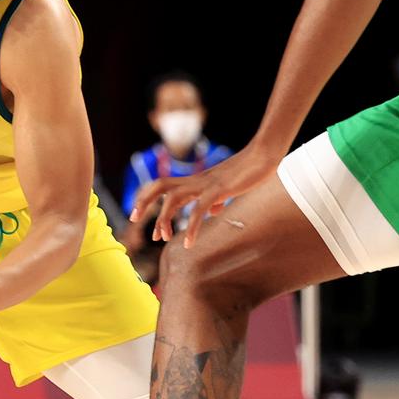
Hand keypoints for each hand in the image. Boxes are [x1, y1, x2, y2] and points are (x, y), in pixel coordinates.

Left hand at [129, 143, 281, 247]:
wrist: (264, 156)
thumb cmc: (248, 171)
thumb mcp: (226, 190)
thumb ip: (215, 200)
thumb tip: (210, 211)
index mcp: (195, 181)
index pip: (164, 186)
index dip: (148, 198)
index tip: (139, 215)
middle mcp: (195, 181)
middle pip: (159, 185)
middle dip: (143, 201)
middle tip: (134, 220)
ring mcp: (205, 184)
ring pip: (173, 197)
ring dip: (163, 218)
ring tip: (161, 238)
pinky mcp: (217, 190)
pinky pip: (198, 210)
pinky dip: (190, 227)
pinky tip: (189, 243)